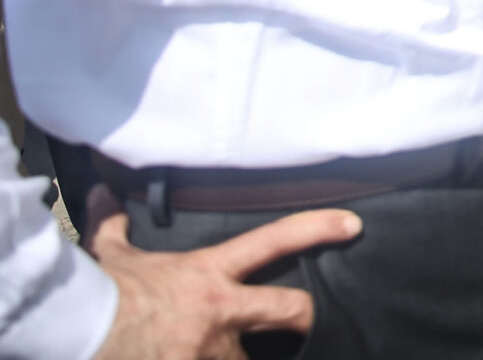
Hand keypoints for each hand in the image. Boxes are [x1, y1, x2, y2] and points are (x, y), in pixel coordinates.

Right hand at [89, 187, 359, 359]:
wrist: (77, 332)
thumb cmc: (99, 296)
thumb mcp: (112, 258)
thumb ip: (114, 227)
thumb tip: (100, 192)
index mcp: (209, 275)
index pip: (275, 239)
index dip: (318, 229)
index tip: (352, 226)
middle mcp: (222, 312)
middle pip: (292, 311)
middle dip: (305, 319)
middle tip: (309, 323)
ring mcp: (212, 351)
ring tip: (224, 353)